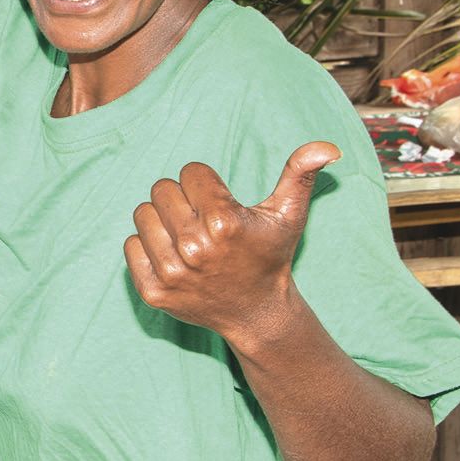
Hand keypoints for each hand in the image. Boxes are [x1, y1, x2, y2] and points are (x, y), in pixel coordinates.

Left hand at [123, 141, 340, 343]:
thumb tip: (329, 147)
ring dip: (162, 221)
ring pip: (142, 214)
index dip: (206, 184)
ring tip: (186, 237)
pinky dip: (147, 247)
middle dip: (181, 198)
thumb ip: (300, 174)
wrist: (256, 313)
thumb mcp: (288, 215)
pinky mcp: (153, 291)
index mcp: (223, 222)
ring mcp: (171, 273)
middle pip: (161, 189)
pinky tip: (173, 257)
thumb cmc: (269, 256)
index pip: (190, 172)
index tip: (219, 204)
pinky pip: (130, 245)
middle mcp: (194, 248)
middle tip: (201, 219)